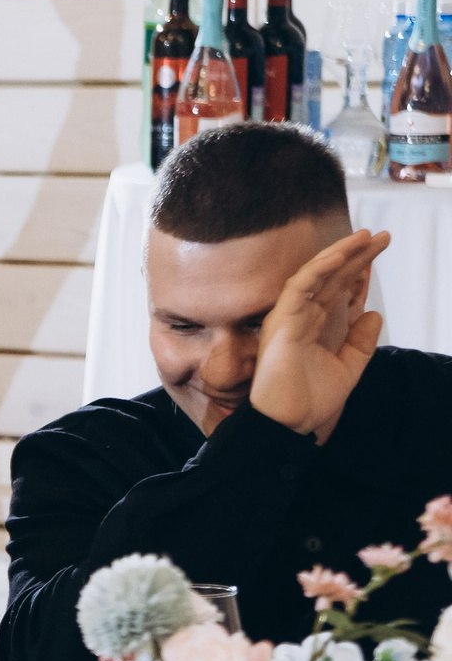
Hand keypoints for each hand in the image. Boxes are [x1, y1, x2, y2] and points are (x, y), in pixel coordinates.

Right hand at [251, 227, 388, 442]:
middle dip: (356, 255)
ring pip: (315, 276)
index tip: (380, 250)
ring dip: (339, 254)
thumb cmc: (310, 402)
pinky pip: (298, 288)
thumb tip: (374, 313)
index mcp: (318, 327)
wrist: (289, 423)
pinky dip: (317, 270)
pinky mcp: (281, 323)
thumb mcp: (349, 368)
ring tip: (364, 238)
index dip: (360, 269)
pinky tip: (338, 256)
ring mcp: (290, 318)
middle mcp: (303, 318)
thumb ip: (361, 342)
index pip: (340, 289)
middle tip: (381, 236)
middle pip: (332, 278)